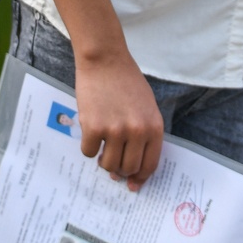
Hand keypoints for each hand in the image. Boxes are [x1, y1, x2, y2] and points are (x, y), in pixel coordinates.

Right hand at [73, 49, 164, 189]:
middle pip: (128, 168)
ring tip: (102, 145)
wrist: (105, 59)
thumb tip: (130, 166)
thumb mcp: (147, 107)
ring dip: (103, 160)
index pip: (150, 165)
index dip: (140, 177)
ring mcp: (115, 130)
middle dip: (119, 170)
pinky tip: (90, 132)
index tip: (132, 183)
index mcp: (154, 127)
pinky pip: (89, 152)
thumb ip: (143, 135)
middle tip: (111, 162)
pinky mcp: (93, 127)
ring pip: (108, 164)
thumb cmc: (125, 81)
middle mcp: (137, 131)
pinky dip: (88, 147)